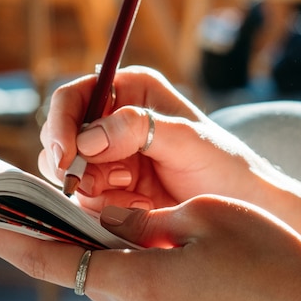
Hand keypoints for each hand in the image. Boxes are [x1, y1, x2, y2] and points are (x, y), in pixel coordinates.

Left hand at [0, 196, 300, 300]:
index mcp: (133, 283)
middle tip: (72, 201)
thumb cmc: (264, 254)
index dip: (1, 239)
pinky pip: (137, 297)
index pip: (48, 259)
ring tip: (153, 225)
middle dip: (72, 236)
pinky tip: (172, 255)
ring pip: (112, 280)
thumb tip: (93, 217)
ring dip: (115, 251)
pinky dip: (137, 270)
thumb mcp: (195, 217)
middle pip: (81, 268)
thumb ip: (132, 220)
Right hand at [38, 66, 265, 211]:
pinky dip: (107, 209)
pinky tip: (142, 209)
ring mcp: (109, 157)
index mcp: (129, 91)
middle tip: (105, 183)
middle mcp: (112, 120)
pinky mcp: (111, 190)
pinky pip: (85, 201)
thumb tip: (87, 138)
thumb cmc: (224, 164)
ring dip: (96, 190)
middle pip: (61, 138)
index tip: (66, 156)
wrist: (240, 208)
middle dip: (76, 165)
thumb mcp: (186, 139)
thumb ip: (138, 129)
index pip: (73, 98)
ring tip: (139, 198)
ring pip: (68, 174)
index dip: (61, 124)